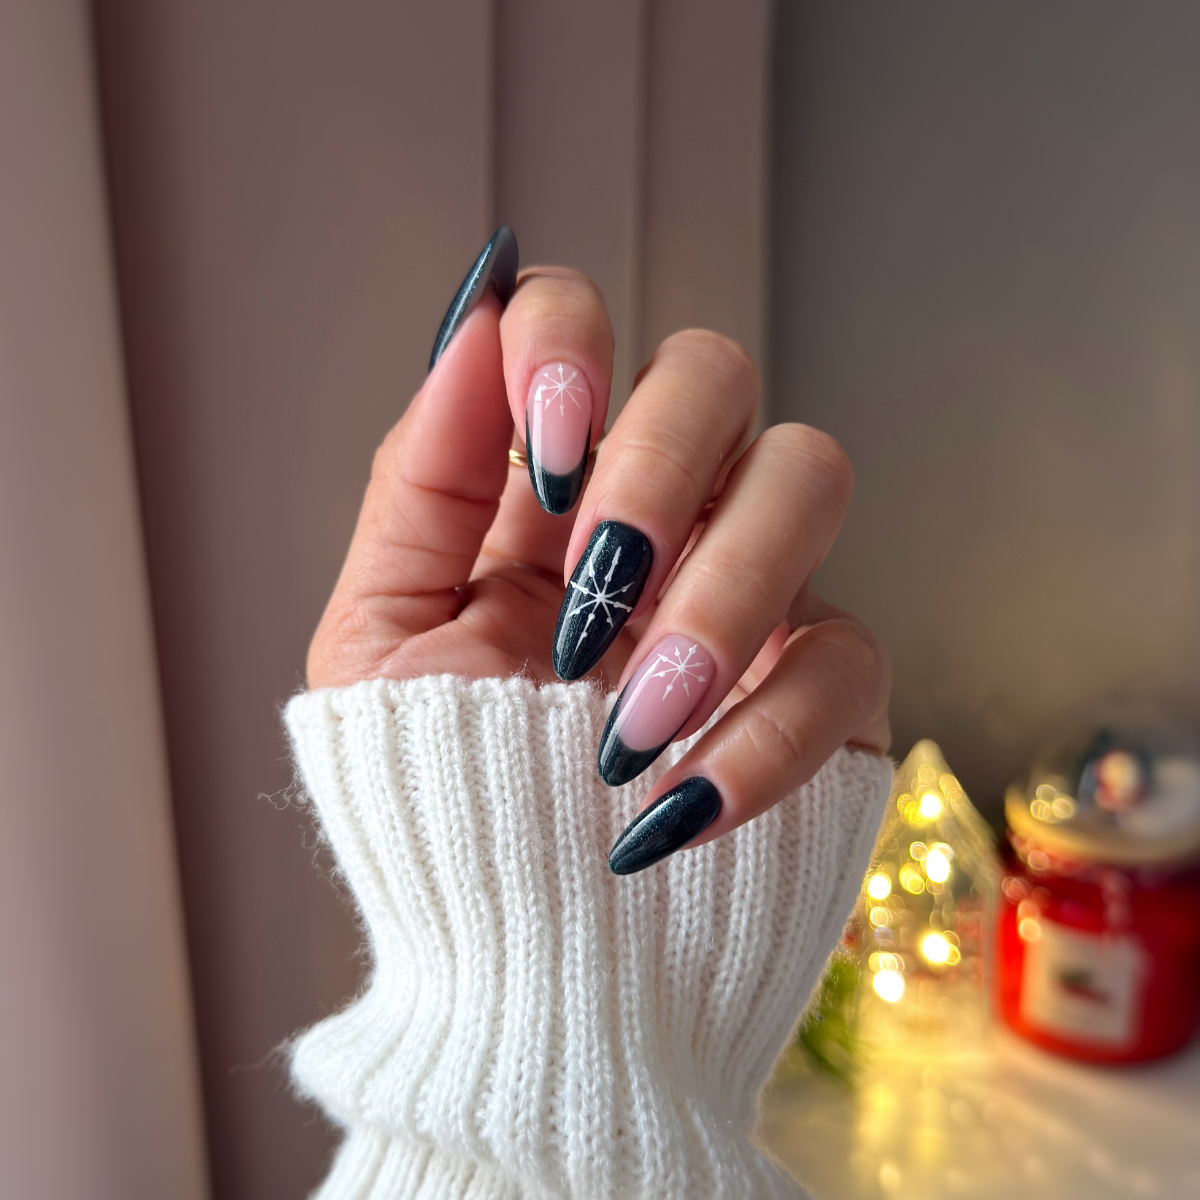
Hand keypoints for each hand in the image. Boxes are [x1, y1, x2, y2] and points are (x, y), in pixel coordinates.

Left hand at [308, 245, 889, 871]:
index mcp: (545, 494)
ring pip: (809, 474)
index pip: (580, 327)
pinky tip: (675, 811)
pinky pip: (848, 656)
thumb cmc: (439, 798)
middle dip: (657, 465)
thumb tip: (471, 319)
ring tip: (628, 721)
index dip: (570, 341)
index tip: (548, 444)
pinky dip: (763, 735)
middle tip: (593, 592)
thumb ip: (423, 483)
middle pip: (715, 372)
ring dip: (724, 585)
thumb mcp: (384, 642)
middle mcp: (661, 516)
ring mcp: (753, 591)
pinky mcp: (828, 687)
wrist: (519, 957)